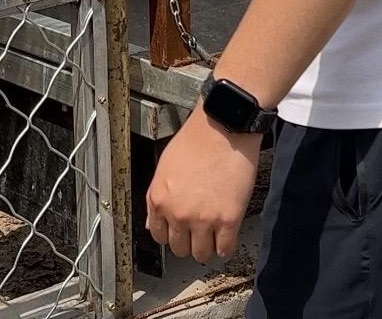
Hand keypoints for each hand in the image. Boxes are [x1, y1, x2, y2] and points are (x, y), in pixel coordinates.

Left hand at [145, 104, 259, 263]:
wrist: (222, 127)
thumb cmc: (195, 140)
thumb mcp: (165, 166)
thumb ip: (158, 196)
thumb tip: (153, 221)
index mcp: (159, 198)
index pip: (158, 235)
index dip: (169, 234)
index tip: (177, 232)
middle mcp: (178, 212)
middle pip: (179, 249)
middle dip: (188, 241)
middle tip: (196, 231)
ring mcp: (203, 219)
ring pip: (201, 254)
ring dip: (207, 247)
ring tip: (212, 234)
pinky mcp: (228, 220)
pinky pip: (225, 250)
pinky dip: (225, 246)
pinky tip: (226, 235)